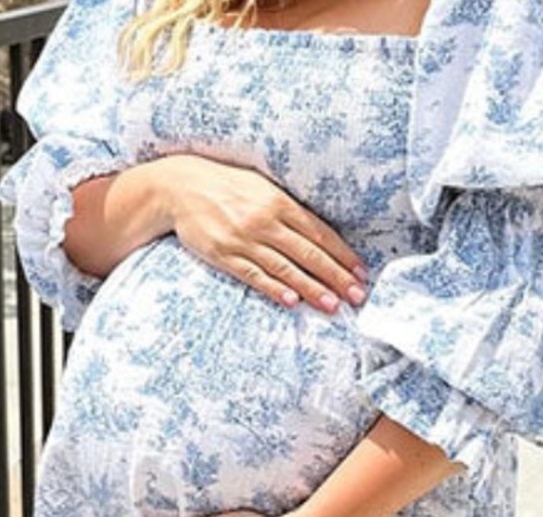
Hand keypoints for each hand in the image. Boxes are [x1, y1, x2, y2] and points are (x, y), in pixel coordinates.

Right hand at [156, 154, 367, 313]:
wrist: (181, 187)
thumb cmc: (227, 186)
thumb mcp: (262, 187)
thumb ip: (289, 210)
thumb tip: (319, 235)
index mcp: (280, 202)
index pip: (320, 233)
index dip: (343, 255)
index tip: (361, 273)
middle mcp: (265, 220)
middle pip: (309, 253)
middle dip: (336, 276)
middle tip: (357, 296)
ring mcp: (244, 239)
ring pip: (285, 267)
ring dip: (311, 288)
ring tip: (331, 305)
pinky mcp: (224, 254)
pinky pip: (253, 274)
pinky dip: (273, 288)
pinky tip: (290, 300)